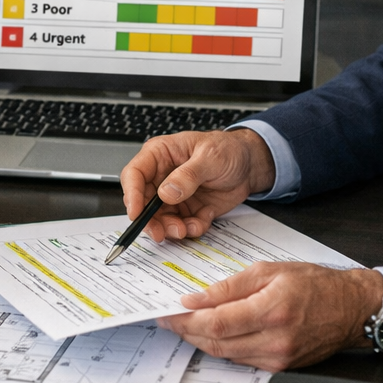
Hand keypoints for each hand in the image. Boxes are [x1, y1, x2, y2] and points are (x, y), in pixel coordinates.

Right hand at [120, 128, 277, 240]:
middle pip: (142, 202)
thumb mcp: (210, 157)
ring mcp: (172, 195)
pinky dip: (192, 228)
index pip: (134, 174)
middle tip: (162, 232)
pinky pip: (181, 225)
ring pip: (159, 219)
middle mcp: (161, 176)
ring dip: (172, 228)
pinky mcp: (185, 209)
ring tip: (190, 227)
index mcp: (160, 154)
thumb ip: (188, 175)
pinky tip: (205, 218)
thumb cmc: (229, 150)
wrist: (250, 166)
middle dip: (152, 220)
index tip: (137, 213)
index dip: (132, 195)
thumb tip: (166, 192)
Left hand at [161, 262, 382, 370]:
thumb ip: (230, 286)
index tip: (168, 313)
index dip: (186, 321)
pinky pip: (241, 359)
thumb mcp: (270, 271)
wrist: (351, 308)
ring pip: (225, 354)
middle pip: (216, 343)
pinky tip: (213, 334)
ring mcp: (279, 358)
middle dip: (187, 332)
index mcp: (272, 310)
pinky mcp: (280, 367)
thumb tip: (197, 298)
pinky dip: (223, 347)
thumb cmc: (316, 285)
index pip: (216, 323)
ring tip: (186, 324)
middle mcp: (275, 340)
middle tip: (170, 320)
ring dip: (201, 341)